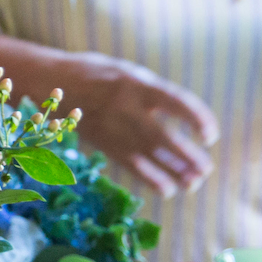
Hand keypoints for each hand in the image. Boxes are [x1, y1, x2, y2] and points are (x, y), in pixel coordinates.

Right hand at [70, 55, 220, 196]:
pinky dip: (151, 179)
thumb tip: (186, 117)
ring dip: (174, 172)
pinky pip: (130, 165)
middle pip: (162, 137)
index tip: (210, 137)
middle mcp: (125, 107)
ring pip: (148, 155)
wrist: (51, 81)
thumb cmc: (99, 74)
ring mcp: (112, 127)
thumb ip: (154, 93)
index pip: (174, 102)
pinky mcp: (103, 143)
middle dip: (187, 156)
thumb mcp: (128, 72)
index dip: (196, 120)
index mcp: (135, 84)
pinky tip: (168, 189)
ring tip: (193, 183)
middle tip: (206, 170)